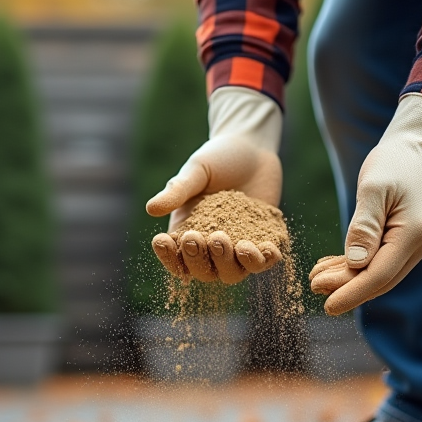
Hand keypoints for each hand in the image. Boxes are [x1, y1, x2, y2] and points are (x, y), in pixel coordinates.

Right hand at [147, 87, 284, 283]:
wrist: (253, 148)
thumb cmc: (217, 158)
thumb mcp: (195, 171)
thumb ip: (178, 190)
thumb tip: (151, 209)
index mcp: (187, 233)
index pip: (174, 256)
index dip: (167, 255)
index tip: (161, 239)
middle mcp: (210, 248)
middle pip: (204, 271)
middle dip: (201, 259)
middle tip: (202, 237)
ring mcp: (237, 250)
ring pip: (232, 273)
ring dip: (233, 263)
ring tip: (239, 245)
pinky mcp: (261, 244)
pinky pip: (263, 262)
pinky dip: (265, 260)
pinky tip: (271, 249)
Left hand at [309, 93, 421, 315]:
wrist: (420, 142)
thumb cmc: (396, 159)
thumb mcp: (374, 187)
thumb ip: (364, 226)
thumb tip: (355, 264)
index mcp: (414, 234)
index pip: (379, 276)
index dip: (352, 292)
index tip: (327, 306)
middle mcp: (420, 243)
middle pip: (380, 279)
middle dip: (347, 288)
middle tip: (313, 288)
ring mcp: (416, 241)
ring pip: (380, 271)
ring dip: (350, 278)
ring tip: (317, 279)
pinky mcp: (408, 235)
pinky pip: (382, 258)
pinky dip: (358, 264)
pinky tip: (333, 265)